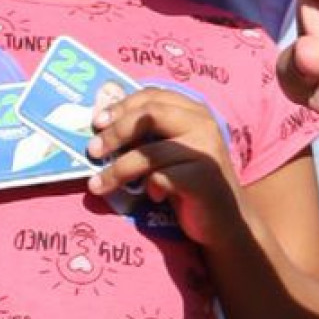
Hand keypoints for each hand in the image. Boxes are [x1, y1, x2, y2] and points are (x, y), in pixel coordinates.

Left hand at [91, 86, 241, 246]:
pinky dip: (150, 188)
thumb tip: (101, 129)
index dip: (121, 106)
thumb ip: (149, 136)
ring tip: (97, 185)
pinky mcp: (205, 178)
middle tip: (92, 150)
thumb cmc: (190, 185)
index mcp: (194, 112)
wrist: (226, 222)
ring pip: (150, 153)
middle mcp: (203, 125)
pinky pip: (163, 178)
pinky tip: (152, 197)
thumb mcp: (171, 153)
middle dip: (115, 132)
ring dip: (117, 170)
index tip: (97, 122)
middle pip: (149, 115)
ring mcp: (206, 151)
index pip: (153, 96)